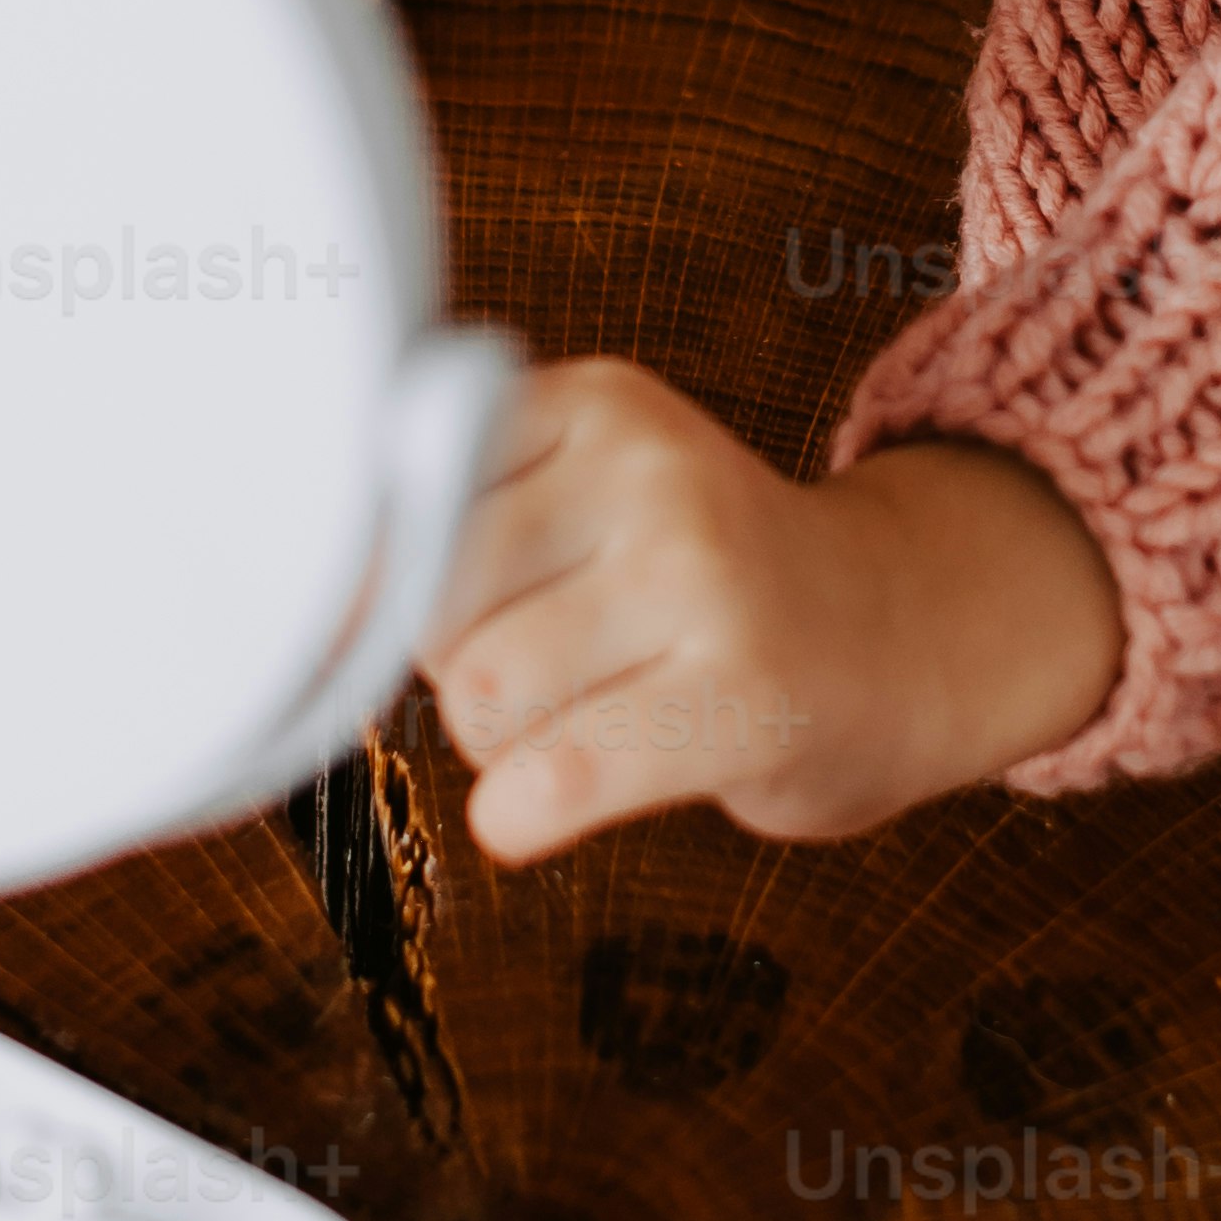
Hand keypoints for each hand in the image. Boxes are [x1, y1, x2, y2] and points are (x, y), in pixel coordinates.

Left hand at [418, 357, 1125, 863]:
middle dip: (462, 670)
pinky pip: (552, 784)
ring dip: (503, 750)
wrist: (900, 634)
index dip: (416, 587)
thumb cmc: (702, 579)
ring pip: (480, 705)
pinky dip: (521, 817)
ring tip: (586, 722)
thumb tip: (320, 615)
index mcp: (600, 402)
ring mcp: (702, 582)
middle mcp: (654, 471)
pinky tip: (546, 809)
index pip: (409, 509)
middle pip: (434, 614)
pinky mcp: (738, 701)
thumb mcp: (597, 487)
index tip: (483, 604)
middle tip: (560, 668)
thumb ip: (460, 515)